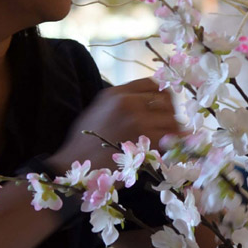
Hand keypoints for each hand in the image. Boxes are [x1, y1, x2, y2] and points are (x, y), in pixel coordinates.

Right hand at [49, 78, 181, 172]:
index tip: (166, 105)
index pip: (152, 83)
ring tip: (172, 139)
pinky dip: (174, 144)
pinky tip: (171, 149)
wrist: (73, 164)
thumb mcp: (99, 110)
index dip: (164, 94)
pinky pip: (170, 138)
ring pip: (171, 119)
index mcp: (116, 93)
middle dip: (172, 113)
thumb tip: (148, 106)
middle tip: (172, 125)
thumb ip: (122, 104)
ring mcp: (137, 120)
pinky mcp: (144, 139)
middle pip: (166, 100)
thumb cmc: (84, 142)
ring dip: (175, 130)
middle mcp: (128, 102)